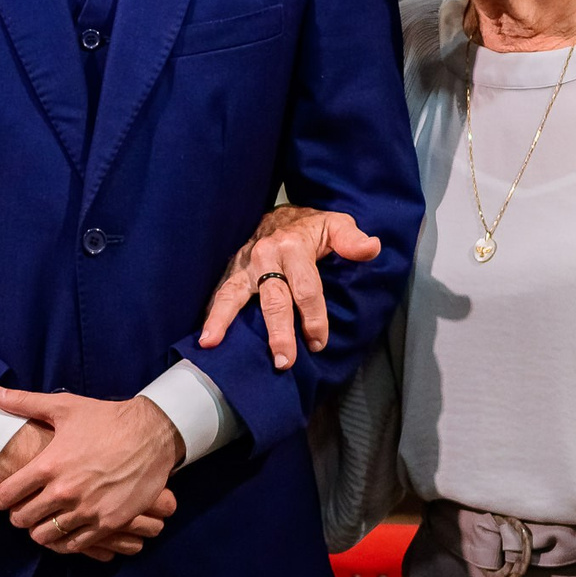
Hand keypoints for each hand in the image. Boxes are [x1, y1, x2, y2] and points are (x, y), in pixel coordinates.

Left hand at [0, 388, 181, 552]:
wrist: (152, 434)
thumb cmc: (106, 419)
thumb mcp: (64, 407)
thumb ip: (23, 402)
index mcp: (49, 464)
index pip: (8, 494)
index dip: (0, 499)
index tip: (2, 499)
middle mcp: (65, 491)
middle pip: (23, 519)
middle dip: (18, 516)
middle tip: (21, 511)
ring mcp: (88, 510)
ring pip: (46, 536)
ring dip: (39, 531)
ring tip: (41, 522)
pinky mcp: (109, 523)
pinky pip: (75, 545)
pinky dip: (64, 543)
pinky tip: (63, 534)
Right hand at [197, 206, 382, 370]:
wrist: (279, 215)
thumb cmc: (312, 227)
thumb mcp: (336, 224)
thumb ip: (351, 240)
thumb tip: (371, 248)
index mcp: (294, 246)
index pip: (306, 288)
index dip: (314, 318)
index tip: (318, 343)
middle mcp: (266, 254)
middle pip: (273, 298)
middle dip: (278, 331)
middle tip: (283, 361)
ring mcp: (244, 264)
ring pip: (234, 295)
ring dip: (223, 320)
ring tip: (211, 343)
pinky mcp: (231, 271)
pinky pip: (219, 294)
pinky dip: (209, 315)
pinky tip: (203, 337)